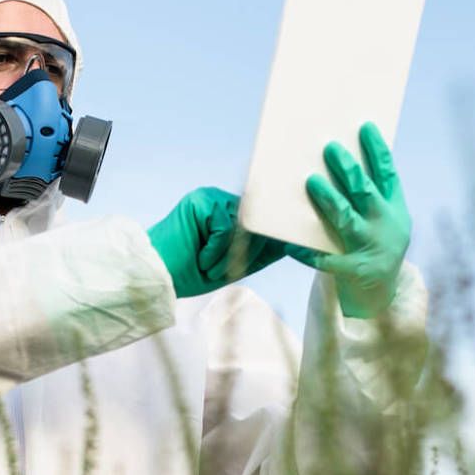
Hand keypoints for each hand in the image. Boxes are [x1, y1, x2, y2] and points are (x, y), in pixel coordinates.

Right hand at [147, 186, 287, 298]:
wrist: (157, 276)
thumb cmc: (190, 272)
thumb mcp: (236, 263)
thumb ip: (262, 250)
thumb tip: (294, 243)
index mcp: (232, 214)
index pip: (264, 222)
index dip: (285, 238)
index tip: (318, 257)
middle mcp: (224, 202)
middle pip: (259, 223)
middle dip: (252, 251)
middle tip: (220, 269)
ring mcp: (212, 198)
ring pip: (244, 225)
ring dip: (229, 254)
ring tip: (207, 266)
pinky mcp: (201, 201)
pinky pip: (225, 227)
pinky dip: (215, 250)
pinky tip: (200, 258)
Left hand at [289, 123, 412, 317]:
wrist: (380, 297)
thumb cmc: (373, 248)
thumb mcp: (382, 222)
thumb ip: (368, 197)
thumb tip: (340, 162)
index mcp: (395, 210)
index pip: (388, 174)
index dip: (377, 150)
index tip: (365, 127)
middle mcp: (385, 227)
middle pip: (365, 192)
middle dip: (347, 169)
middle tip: (329, 148)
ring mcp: (370, 249)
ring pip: (346, 219)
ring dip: (328, 199)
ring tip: (311, 182)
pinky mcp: (352, 271)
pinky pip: (324, 260)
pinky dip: (305, 252)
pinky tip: (288, 245)